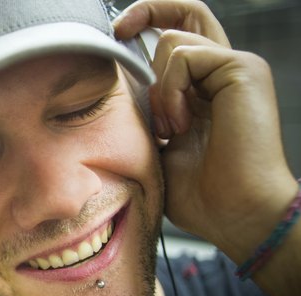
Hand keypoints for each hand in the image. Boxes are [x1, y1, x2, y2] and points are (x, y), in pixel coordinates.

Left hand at [113, 0, 296, 261]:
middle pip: (187, 13)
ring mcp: (235, 67)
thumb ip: (144, 111)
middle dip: (147, 11)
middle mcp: (223, 71)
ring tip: (169, 128)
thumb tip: (115, 86)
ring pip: (174, 41)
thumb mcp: (156, 145)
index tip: (117, 34)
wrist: (234, 214)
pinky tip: (181, 125)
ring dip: (158, 87)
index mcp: (206, 87)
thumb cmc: (201, 193)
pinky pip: (185, 56)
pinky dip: (170, 90)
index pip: (180, 35)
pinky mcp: (241, 68)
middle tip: (118, 32)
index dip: (149, 22)